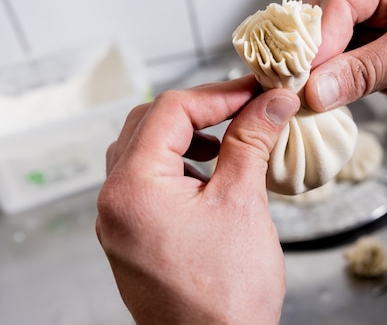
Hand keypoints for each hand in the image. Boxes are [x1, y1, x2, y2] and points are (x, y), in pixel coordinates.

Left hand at [96, 75, 298, 323]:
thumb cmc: (226, 295)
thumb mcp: (243, 203)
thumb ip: (252, 142)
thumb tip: (271, 102)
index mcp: (134, 188)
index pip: (170, 110)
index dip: (218, 93)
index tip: (255, 92)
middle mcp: (114, 201)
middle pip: (150, 124)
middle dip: (200, 109)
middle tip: (243, 107)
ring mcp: (119, 221)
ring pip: (145, 150)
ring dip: (187, 134)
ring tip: (228, 139)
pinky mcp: (132, 235)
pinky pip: (146, 180)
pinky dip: (177, 164)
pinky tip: (208, 173)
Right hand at [303, 0, 386, 125]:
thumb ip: (366, 69)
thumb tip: (314, 89)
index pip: (340, 1)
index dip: (318, 36)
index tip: (302, 70)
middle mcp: (383, 4)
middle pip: (326, 21)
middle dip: (310, 51)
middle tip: (294, 81)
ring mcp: (382, 39)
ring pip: (332, 51)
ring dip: (317, 73)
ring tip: (301, 96)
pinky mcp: (384, 70)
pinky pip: (346, 77)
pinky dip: (331, 90)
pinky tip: (319, 103)